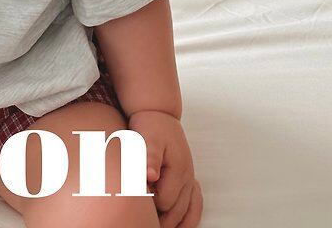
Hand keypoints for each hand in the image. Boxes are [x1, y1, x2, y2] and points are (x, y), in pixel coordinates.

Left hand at [128, 109, 202, 227]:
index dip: (149, 202)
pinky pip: (194, 207)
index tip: (136, 193)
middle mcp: (188, 178)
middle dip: (159, 217)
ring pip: (186, 214)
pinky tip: (175, 225)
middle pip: (176, 212)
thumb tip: (150, 176)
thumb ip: (149, 156)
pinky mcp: (188, 180)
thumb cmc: (151, 126)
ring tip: (155, 223)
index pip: (165, 201)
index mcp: (179, 169)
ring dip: (172, 222)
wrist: (159, 114)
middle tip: (143, 214)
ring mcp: (190, 180)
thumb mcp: (148, 137)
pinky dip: (186, 219)